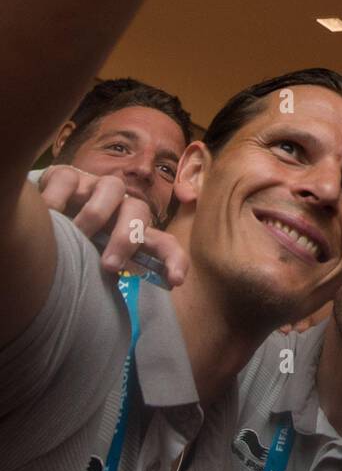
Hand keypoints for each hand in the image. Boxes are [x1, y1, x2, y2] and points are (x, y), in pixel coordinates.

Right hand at [38, 165, 187, 285]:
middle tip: (108, 265)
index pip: (162, 242)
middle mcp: (118, 204)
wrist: (38, 215)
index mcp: (130, 230)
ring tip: (74, 235)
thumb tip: (108, 295)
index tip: (175, 281)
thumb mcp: (90, 260)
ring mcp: (95, 186)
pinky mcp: (68, 174)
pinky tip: (48, 216)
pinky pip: (70, 180)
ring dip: (93, 216)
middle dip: (127, 238)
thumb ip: (103, 270)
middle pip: (139, 210)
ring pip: (112, 188)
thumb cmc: (72, 244)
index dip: (174, 259)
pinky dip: (58, 202)